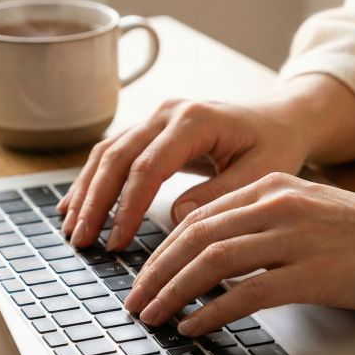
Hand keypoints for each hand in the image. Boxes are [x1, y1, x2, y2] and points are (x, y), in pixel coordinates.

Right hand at [59, 74, 354, 250]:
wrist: (281, 120)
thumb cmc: (275, 146)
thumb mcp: (260, 174)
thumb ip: (220, 196)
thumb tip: (176, 217)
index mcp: (195, 120)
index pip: (148, 167)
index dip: (128, 208)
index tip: (117, 242)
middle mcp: (169, 112)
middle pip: (118, 156)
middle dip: (96, 202)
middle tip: (81, 241)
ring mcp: (157, 117)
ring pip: (108, 152)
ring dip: (87, 191)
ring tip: (73, 230)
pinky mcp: (153, 129)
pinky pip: (114, 153)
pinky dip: (94, 180)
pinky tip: (78, 206)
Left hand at [124, 172, 354, 335]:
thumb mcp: (309, 211)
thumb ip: (263, 223)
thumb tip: (214, 255)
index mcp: (274, 187)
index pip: (201, 215)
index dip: (164, 249)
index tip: (145, 275)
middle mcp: (280, 206)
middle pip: (197, 236)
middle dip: (156, 272)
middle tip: (135, 301)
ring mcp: (296, 238)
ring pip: (213, 262)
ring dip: (174, 292)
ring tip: (153, 316)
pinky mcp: (313, 274)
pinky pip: (247, 293)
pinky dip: (212, 311)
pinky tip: (195, 326)